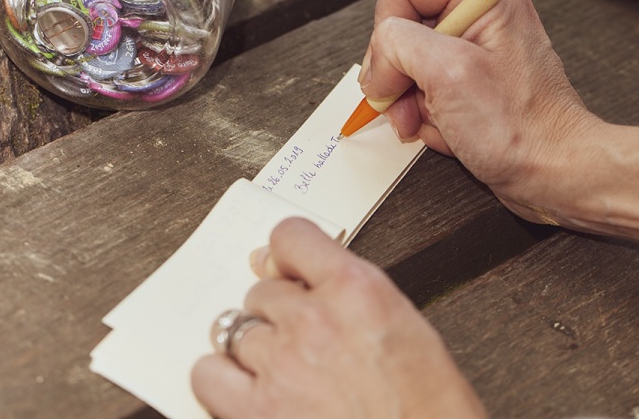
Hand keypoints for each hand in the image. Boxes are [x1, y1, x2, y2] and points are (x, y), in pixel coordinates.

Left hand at [191, 217, 487, 418]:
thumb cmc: (429, 408)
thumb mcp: (407, 328)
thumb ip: (353, 294)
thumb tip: (307, 278)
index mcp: (357, 290)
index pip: (292, 236)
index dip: (286, 253)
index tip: (285, 265)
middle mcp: (313, 320)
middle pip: (262, 290)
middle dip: (279, 312)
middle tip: (303, 339)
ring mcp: (280, 365)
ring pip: (234, 328)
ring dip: (254, 347)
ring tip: (283, 371)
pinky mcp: (256, 410)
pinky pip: (208, 375)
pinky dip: (220, 380)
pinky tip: (245, 390)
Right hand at [359, 0, 598, 222]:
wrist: (556, 174)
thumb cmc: (521, 128)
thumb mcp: (449, 73)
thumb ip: (398, 44)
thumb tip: (377, 60)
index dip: (387, 29)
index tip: (398, 73)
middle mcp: (478, 14)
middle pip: (399, 25)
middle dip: (397, 73)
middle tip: (409, 105)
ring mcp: (474, 48)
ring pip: (406, 62)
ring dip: (410, 101)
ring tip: (435, 122)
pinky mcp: (470, 79)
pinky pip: (423, 87)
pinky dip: (425, 115)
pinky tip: (448, 131)